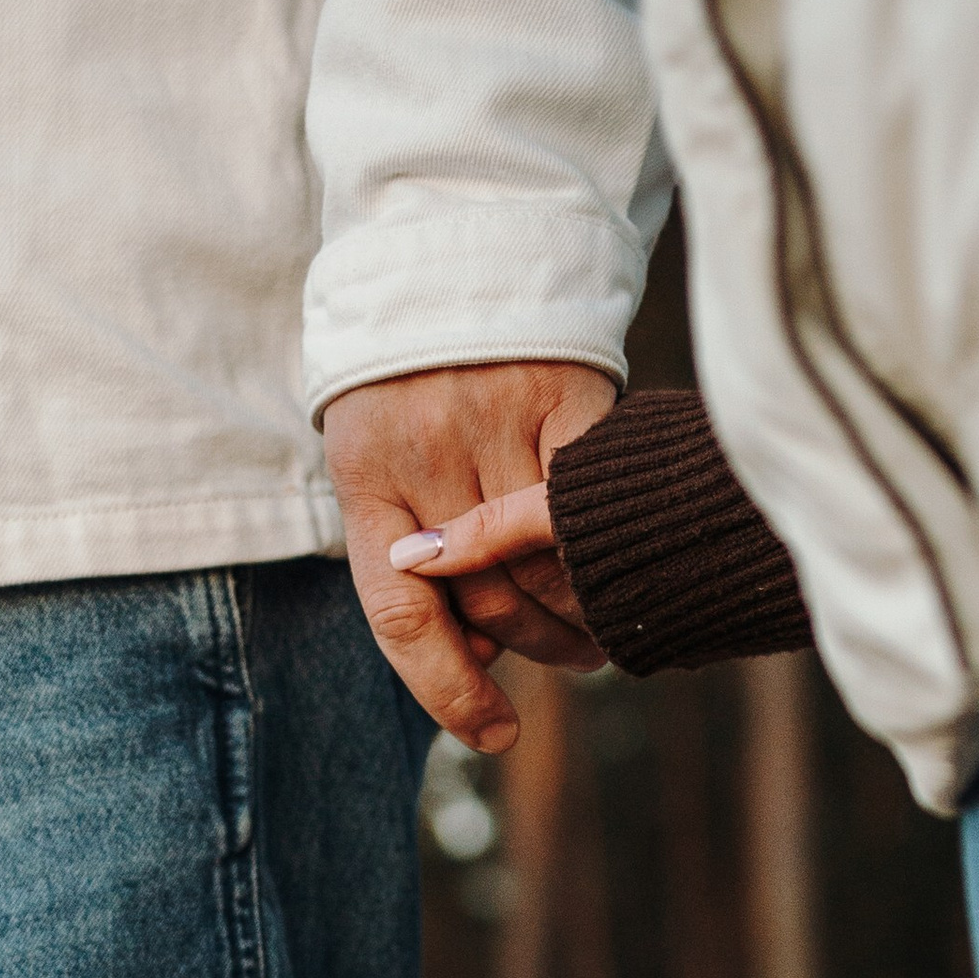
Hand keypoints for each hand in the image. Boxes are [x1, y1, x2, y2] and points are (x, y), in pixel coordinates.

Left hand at [323, 362, 611, 753]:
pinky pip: (589, 507)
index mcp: (364, 472)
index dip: (445, 686)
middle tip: (567, 658)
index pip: (400, 613)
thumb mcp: (381, 453)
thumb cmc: (410, 375)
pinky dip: (602, 557)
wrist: (453, 242)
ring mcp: (496, 419)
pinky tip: (615, 575)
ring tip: (597, 631)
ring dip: (578, 617)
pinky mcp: (567, 395)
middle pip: (489, 597)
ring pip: (547, 565)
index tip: (494, 735)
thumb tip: (476, 658)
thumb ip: (414, 548)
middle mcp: (425, 448)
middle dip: (530, 646)